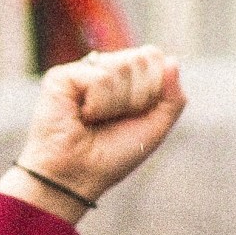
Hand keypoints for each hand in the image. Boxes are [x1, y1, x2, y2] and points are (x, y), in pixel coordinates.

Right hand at [1, 46, 185, 217]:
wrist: (78, 177)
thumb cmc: (112, 156)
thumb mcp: (155, 129)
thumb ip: (173, 98)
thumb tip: (172, 61)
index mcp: (125, 76)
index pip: (153, 57)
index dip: (153, 89)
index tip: (133, 116)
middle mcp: (104, 67)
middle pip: (142, 58)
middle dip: (137, 97)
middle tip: (113, 120)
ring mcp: (82, 70)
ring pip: (122, 68)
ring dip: (116, 106)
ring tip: (95, 121)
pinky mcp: (62, 76)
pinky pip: (100, 78)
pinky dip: (98, 106)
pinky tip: (82, 117)